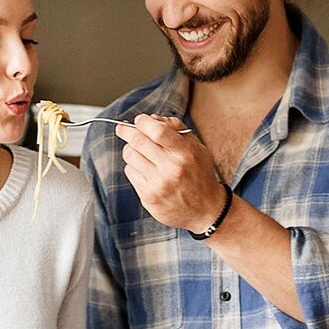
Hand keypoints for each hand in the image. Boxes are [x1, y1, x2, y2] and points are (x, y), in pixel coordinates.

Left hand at [115, 115, 228, 232]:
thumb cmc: (200, 175)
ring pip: (130, 156)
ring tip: (136, 149)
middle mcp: (172, 168)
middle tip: (122, 129)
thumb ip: (177, 130)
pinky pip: (130, 172)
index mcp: (186, 153)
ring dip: (129, 149)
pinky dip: (133, 166)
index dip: (144, 122)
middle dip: (126, 131)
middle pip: (138, 141)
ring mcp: (159, 183)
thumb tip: (153, 119)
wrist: (205, 210)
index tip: (139, 120)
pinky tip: (142, 167)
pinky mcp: (148, 196)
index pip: (158, 131)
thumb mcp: (198, 148)